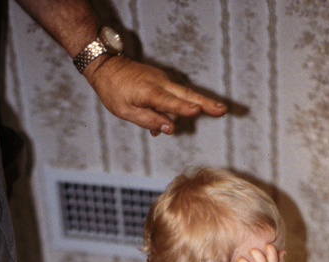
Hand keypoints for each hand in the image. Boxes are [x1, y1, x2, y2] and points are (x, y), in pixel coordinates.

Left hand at [84, 55, 226, 134]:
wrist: (106, 66)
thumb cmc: (113, 91)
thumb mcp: (126, 112)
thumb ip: (148, 120)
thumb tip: (169, 128)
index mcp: (148, 92)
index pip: (169, 102)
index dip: (183, 108)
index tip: (197, 111)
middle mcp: (159, 83)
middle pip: (186, 95)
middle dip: (205, 103)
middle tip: (222, 109)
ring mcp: (162, 79)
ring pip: (184, 94)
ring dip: (199, 103)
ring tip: (218, 110)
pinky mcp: (162, 80)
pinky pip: (175, 95)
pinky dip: (180, 105)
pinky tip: (176, 116)